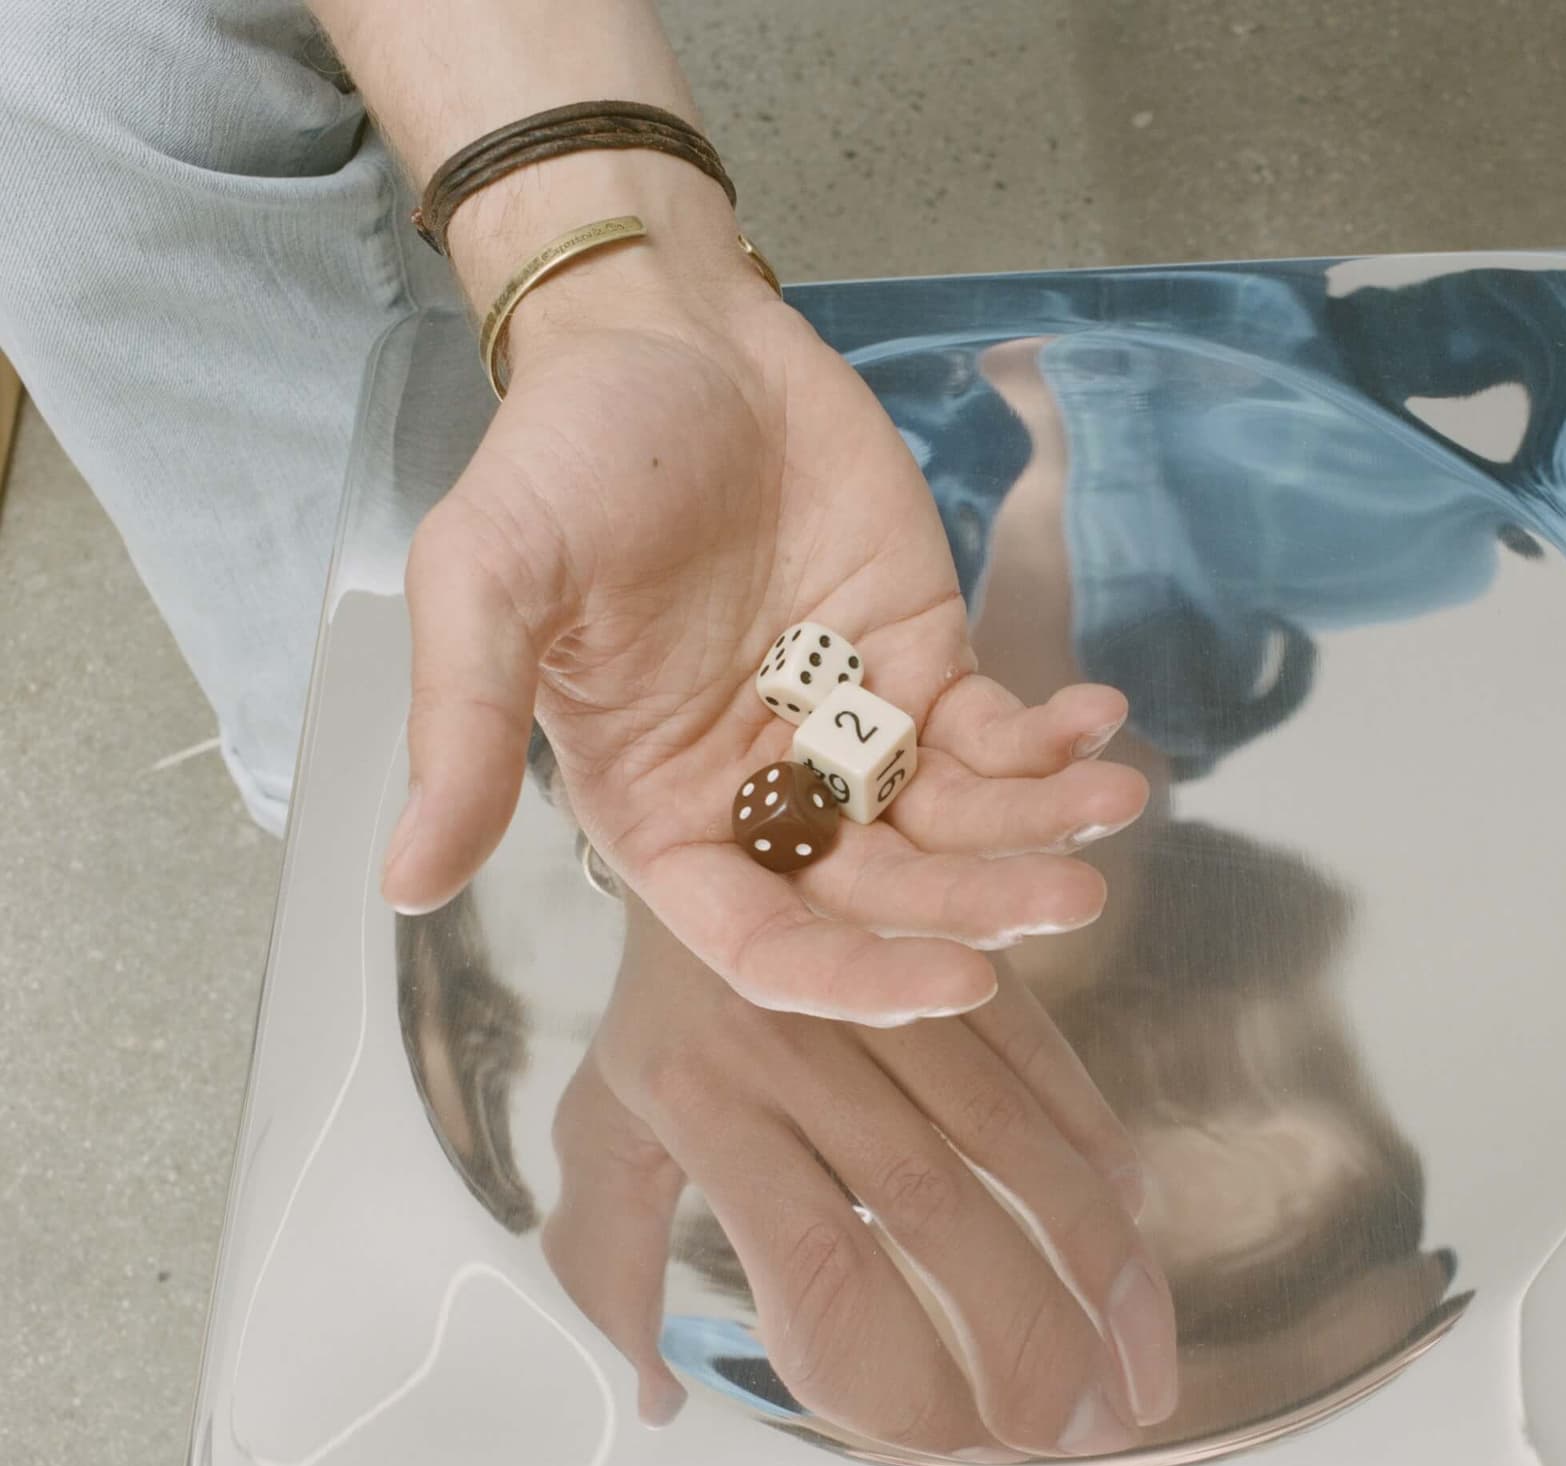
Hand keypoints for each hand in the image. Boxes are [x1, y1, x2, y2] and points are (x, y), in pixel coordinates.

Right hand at [384, 249, 1145, 1022]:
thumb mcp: (488, 582)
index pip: (762, 941)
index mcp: (661, 813)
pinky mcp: (922, 664)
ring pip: (957, 826)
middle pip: (884, 895)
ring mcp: (851, 734)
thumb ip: (459, 734)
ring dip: (1040, 829)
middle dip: (980, 906)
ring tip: (1116, 802)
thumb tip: (400, 887)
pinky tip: (1099, 720)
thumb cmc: (567, 454)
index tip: (955, 985)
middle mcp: (761, 797)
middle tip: (1073, 899)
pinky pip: (997, 731)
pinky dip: (1054, 737)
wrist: (670, 331)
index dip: (855, 979)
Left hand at [541, 902, 1178, 1453]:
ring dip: (1095, 1267)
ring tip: (1135, 1375)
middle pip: (931, 1210)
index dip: (888, 1373)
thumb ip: (611, 1268)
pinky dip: (1097, 1148)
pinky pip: (1044, 1062)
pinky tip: (1132, 1229)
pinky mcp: (958, 962)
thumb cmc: (654, 1015)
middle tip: (1076, 1438)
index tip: (942, 1444)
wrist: (705, 828)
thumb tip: (660, 1402)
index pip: (811, 1264)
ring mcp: (891, 1000)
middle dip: (1024, 1339)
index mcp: (704, 1108)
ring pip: (1014, 1141)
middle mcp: (802, 1053)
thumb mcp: (600, 1133)